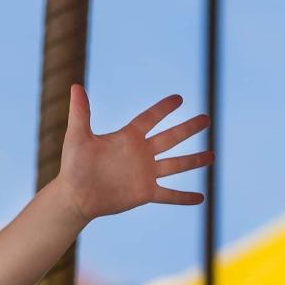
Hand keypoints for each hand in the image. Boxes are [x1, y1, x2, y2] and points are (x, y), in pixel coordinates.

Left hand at [54, 86, 210, 220]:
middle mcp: (140, 154)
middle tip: (206, 119)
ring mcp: (145, 174)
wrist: (74, 196)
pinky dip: (184, 197)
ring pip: (175, 165)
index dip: (163, 109)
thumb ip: (80, 112)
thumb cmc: (73, 166)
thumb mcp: (78, 137)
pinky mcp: (144, 193)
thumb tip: (75, 86)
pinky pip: (169, 195)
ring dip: (194, 161)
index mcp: (128, 138)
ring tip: (211, 155)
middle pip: (170, 138)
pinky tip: (201, 198)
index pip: (150, 119)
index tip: (179, 99)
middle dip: (188, 129)